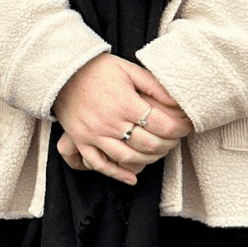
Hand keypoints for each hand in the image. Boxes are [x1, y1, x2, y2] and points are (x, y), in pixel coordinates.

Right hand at [52, 54, 192, 184]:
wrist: (61, 70)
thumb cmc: (97, 68)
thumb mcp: (128, 69)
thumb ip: (154, 86)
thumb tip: (179, 102)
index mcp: (124, 103)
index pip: (161, 125)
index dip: (179, 128)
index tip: (186, 127)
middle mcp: (110, 121)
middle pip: (148, 144)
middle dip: (168, 144)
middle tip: (175, 139)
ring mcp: (94, 134)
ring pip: (128, 158)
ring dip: (149, 159)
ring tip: (158, 151)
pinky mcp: (81, 140)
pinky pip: (99, 164)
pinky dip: (117, 174)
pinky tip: (132, 178)